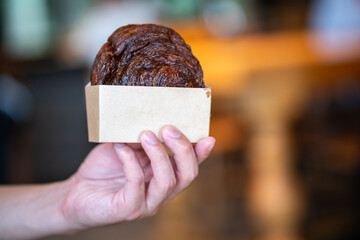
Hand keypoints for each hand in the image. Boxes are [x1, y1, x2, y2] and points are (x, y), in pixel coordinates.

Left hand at [60, 125, 215, 229]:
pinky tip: (121, 148)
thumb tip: (155, 121)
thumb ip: (143, 140)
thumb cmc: (104, 169)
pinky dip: (131, 162)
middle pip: (187, 175)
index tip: (207, 136)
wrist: (76, 192)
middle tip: (169, 128)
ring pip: (167, 182)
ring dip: (158, 154)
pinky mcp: (128, 209)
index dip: (201, 154)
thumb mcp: (128, 147)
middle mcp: (160, 193)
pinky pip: (137, 185)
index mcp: (164, 177)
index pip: (190, 167)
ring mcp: (146, 204)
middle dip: (182, 150)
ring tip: (146, 134)